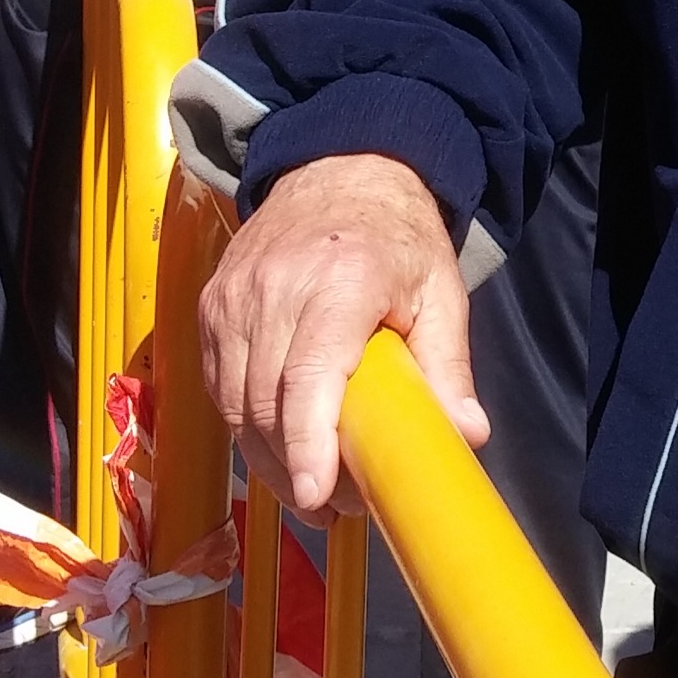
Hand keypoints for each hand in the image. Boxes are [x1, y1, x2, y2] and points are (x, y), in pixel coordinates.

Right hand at [198, 151, 484, 516]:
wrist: (339, 169)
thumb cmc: (396, 236)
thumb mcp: (440, 292)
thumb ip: (449, 366)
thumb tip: (466, 435)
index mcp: (341, 279)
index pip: (309, 375)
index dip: (307, 444)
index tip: (317, 496)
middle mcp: (276, 287)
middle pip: (267, 403)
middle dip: (296, 470)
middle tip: (340, 508)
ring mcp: (235, 296)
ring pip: (235, 404)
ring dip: (268, 459)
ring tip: (313, 490)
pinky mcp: (211, 307)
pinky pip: (219, 386)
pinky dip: (245, 425)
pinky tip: (279, 446)